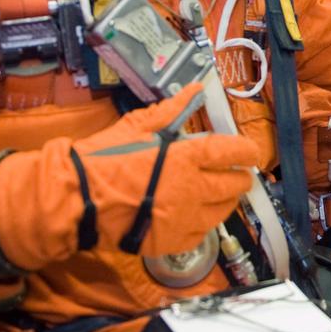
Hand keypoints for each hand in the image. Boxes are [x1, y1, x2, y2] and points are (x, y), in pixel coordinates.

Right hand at [0, 84, 260, 269]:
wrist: (78, 200)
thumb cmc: (106, 158)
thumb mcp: (138, 126)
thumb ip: (172, 110)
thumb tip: (195, 89)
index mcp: (186, 158)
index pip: (232, 153)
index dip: (248, 151)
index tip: (252, 152)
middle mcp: (193, 190)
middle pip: (235, 185)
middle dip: (241, 177)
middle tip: (237, 173)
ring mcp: (184, 220)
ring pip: (223, 211)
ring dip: (225, 200)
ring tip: (217, 193)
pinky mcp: (173, 242)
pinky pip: (202, 233)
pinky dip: (203, 222)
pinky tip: (194, 214)